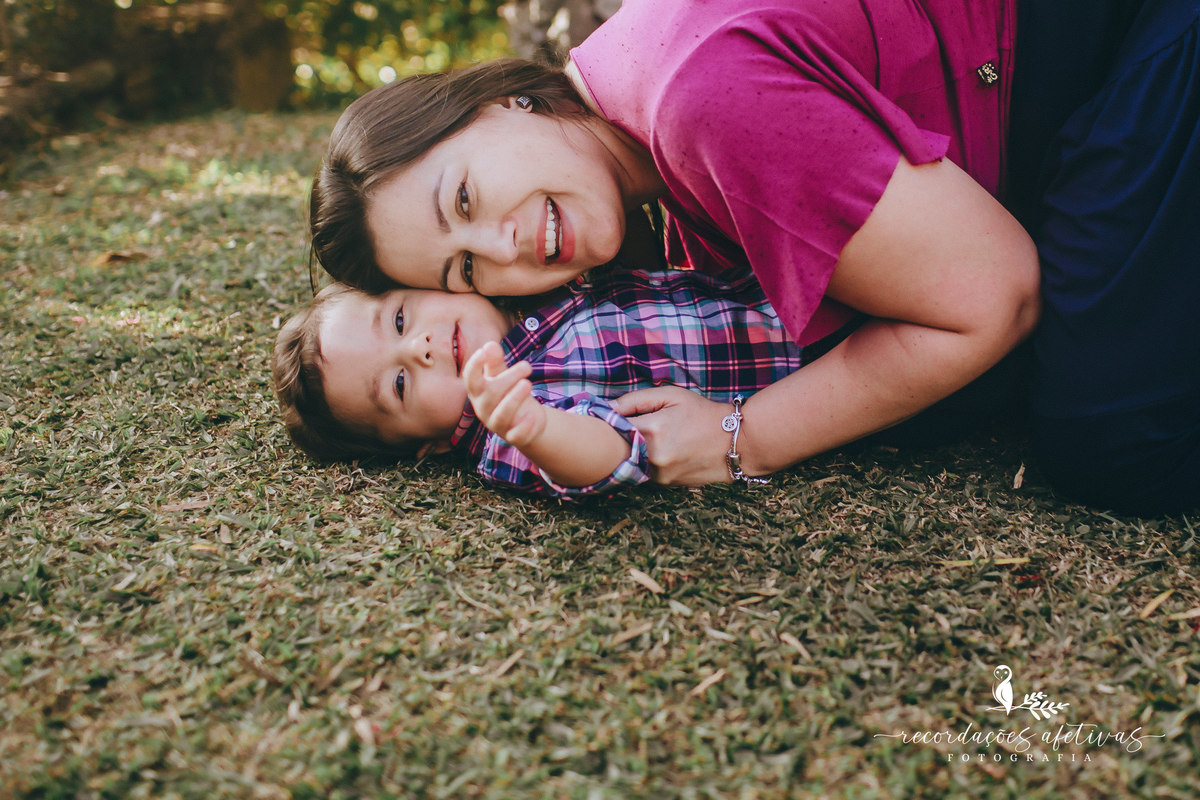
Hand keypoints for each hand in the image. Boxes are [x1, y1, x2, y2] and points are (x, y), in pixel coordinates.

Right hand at [463, 341, 545, 446]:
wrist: (526, 421)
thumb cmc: (510, 393)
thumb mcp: (502, 376)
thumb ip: (496, 362)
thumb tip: (490, 344)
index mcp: (479, 392)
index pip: (470, 380)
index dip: (474, 366)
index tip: (483, 351)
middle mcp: (484, 409)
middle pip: (490, 394)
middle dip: (508, 378)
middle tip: (527, 366)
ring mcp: (498, 424)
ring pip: (501, 415)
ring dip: (515, 399)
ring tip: (528, 383)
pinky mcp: (514, 436)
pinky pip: (516, 434)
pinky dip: (525, 425)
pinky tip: (533, 415)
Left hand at [611, 386, 731, 484]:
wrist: (736, 442)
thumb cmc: (702, 413)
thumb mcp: (671, 395)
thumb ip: (634, 400)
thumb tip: (605, 407)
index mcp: (652, 430)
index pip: (611, 428)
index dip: (606, 421)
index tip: (604, 417)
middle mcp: (653, 457)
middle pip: (616, 449)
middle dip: (615, 438)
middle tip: (618, 428)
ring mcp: (659, 474)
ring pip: (629, 462)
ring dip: (630, 451)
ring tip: (649, 437)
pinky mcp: (665, 484)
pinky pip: (644, 471)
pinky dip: (645, 461)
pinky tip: (660, 450)